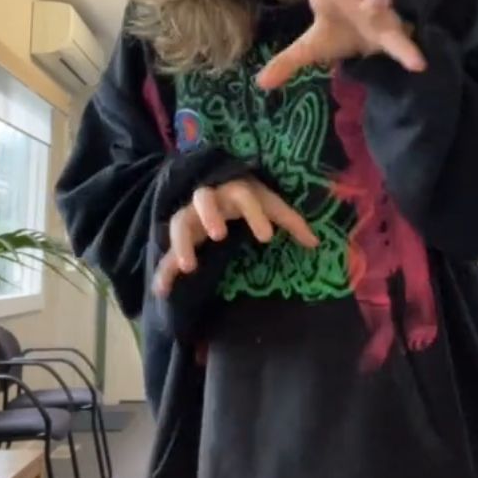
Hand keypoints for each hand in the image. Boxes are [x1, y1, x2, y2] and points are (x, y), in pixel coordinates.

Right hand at [152, 177, 318, 297]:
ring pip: (179, 223)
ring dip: (182, 243)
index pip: (243, 194)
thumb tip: (315, 243)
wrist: (216, 187)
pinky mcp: (180, 236)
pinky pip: (167, 252)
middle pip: (203, 197)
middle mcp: (208, 199)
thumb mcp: (269, 205)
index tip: (267, 237)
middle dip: (209, 214)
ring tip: (189, 267)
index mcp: (233, 189)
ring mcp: (190, 216)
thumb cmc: (248, 198)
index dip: (254, 213)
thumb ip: (290, 221)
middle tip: (219, 235)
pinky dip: (163, 271)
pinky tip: (161, 290)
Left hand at [256, 0, 426, 89]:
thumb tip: (260, 84)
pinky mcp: (389, 33)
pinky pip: (399, 40)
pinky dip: (408, 50)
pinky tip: (418, 64)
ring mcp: (374, 10)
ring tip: (381, 0)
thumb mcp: (310, 47)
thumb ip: (287, 61)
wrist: (369, 45)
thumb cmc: (339, 32)